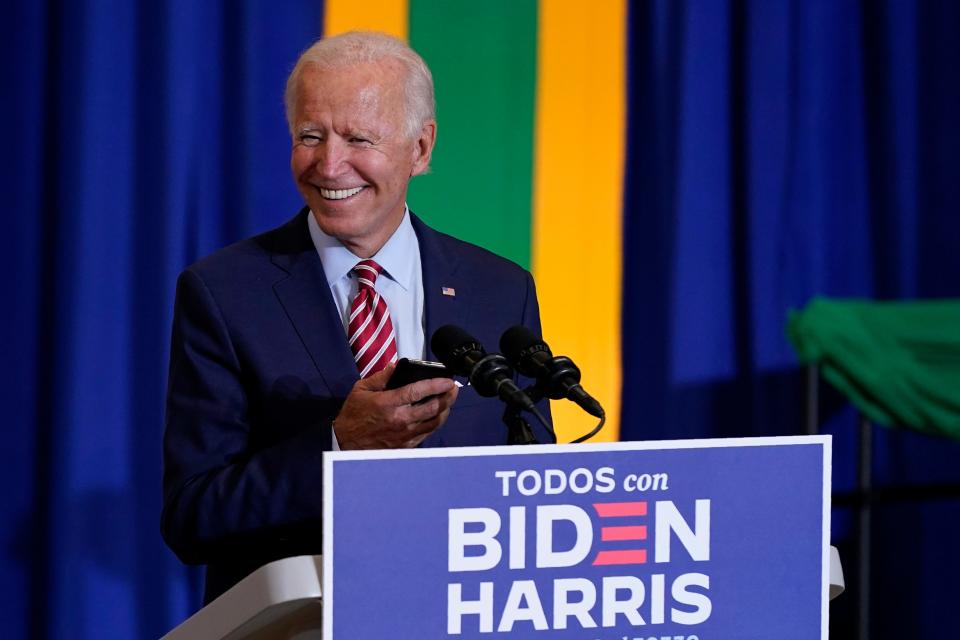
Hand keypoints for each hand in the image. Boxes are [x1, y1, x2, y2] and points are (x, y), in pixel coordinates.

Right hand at [333, 362, 458, 449]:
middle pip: (433, 408)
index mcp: (389, 404)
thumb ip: (381, 377)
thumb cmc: (353, 416)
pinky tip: (437, 415)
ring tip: (449, 400)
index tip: (447, 379)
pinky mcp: (406, 445)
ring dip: (446, 410)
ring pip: (434, 422)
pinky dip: (436, 423)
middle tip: (453, 388)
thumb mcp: (361, 390)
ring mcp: (405, 435)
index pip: (419, 391)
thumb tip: (396, 365)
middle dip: (448, 396)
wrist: (345, 443)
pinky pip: (427, 434)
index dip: (437, 384)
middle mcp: (400, 420)